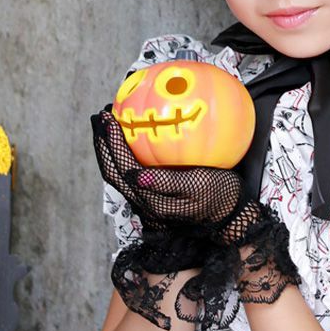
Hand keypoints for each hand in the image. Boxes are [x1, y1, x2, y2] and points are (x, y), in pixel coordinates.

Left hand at [91, 105, 301, 328]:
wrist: (231, 215)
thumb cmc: (220, 195)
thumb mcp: (199, 185)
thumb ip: (167, 182)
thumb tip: (136, 176)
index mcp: (152, 200)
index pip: (123, 169)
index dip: (111, 143)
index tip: (107, 118)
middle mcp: (144, 202)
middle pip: (112, 172)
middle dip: (102, 143)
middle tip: (98, 116)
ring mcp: (147, 201)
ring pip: (118, 175)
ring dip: (109, 150)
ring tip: (107, 126)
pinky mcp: (154, 197)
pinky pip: (130, 175)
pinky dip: (123, 156)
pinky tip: (127, 141)